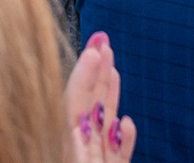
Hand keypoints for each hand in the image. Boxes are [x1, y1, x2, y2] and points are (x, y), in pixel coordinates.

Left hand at [65, 32, 136, 162]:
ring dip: (110, 96)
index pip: (74, 103)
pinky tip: (127, 121)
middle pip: (89, 107)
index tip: (93, 49)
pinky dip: (125, 137)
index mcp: (67, 146)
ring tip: (114, 68)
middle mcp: (82, 151)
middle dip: (98, 73)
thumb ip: (80, 151)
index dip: (83, 74)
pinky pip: (119, 155)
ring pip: (104, 127)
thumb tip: (79, 124)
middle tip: (103, 40)